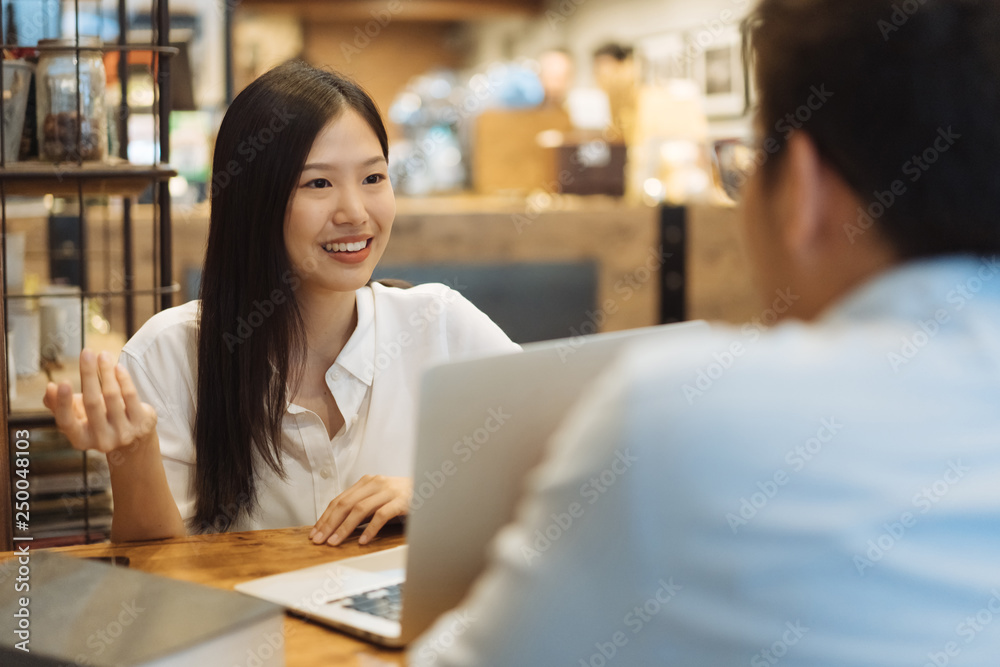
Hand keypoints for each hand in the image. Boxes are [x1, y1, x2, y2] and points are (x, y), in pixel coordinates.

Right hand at [43, 349, 157, 453]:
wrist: (133, 439)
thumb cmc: (97, 422)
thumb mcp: (76, 417)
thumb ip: (58, 404)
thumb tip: (50, 389)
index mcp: (81, 440)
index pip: (67, 422)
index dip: (62, 403)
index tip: (60, 382)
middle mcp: (102, 440)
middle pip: (92, 403)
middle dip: (88, 374)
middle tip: (86, 352)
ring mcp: (124, 433)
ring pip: (112, 396)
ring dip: (106, 371)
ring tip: (103, 355)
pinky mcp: (141, 424)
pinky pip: (130, 396)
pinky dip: (123, 378)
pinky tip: (117, 366)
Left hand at [311, 475, 411, 546]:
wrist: (430, 490)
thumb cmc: (402, 498)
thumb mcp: (379, 500)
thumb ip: (361, 507)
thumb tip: (337, 526)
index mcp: (366, 482)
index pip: (339, 500)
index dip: (325, 517)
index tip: (315, 532)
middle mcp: (375, 483)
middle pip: (345, 504)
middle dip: (329, 523)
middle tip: (319, 540)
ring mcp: (388, 491)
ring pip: (360, 509)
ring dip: (344, 528)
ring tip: (335, 542)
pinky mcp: (401, 501)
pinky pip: (381, 515)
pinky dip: (370, 529)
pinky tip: (363, 541)